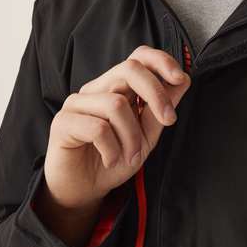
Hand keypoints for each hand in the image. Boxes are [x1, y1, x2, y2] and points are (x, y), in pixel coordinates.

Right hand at [43, 44, 190, 210]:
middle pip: (129, 69)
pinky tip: (111, 160)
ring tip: (130, 156)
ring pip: (116, 103)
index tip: (180, 78)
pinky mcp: (62, 122)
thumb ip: (161, 109)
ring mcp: (77, 103)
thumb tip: (183, 79)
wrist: (83, 190)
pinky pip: (97, 128)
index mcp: (118, 86)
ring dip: (132, 136)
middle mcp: (97, 88)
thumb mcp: (147, 136)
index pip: (138, 56)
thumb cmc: (115, 158)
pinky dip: (112, 148)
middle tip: (169, 120)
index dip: (160, 60)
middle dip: (156, 93)